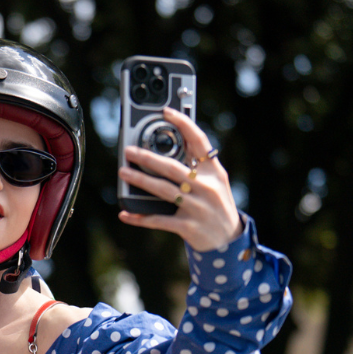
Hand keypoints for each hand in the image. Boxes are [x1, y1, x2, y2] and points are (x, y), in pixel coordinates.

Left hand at [117, 107, 243, 251]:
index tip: (166, 113)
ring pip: (163, 190)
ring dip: (140, 181)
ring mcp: (197, 207)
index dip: (183, 124)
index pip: (199, 141)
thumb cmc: (217, 206)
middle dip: (147, 158)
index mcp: (213, 172)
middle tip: (129, 151)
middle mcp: (206, 187)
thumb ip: (198, 165)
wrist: (228, 241)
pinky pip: (158, 220)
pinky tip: (125, 213)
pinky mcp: (187, 226)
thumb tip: (173, 144)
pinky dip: (140, 218)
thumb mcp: (216, 182)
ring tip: (123, 173)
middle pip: (172, 167)